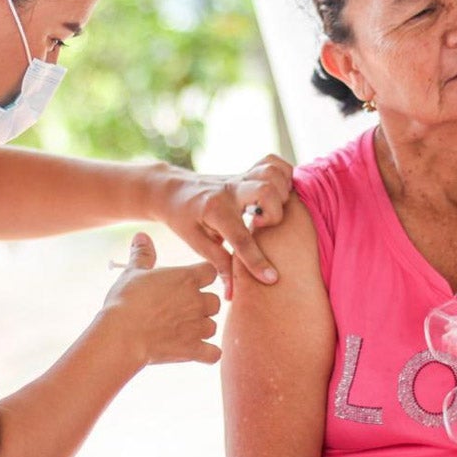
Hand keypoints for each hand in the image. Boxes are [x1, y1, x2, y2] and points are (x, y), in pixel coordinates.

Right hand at [101, 233, 221, 366]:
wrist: (122, 335)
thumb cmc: (126, 301)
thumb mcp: (132, 273)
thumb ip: (142, 254)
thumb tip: (141, 235)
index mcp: (186, 278)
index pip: (211, 271)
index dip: (203, 276)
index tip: (192, 281)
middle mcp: (197, 301)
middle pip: (216, 301)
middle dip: (203, 305)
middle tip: (184, 308)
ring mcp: (197, 327)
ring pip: (213, 326)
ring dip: (203, 328)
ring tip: (184, 330)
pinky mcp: (193, 350)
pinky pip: (214, 354)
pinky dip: (209, 354)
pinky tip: (198, 351)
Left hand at [150, 154, 293, 297]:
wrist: (172, 189)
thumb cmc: (183, 218)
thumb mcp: (195, 242)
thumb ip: (218, 264)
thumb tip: (232, 294)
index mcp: (214, 211)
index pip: (240, 239)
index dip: (257, 261)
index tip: (272, 278)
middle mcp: (230, 189)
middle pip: (266, 191)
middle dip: (274, 213)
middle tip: (261, 225)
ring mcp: (240, 177)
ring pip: (273, 174)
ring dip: (281, 192)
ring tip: (270, 209)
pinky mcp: (247, 171)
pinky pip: (274, 162)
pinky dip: (284, 175)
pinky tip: (278, 192)